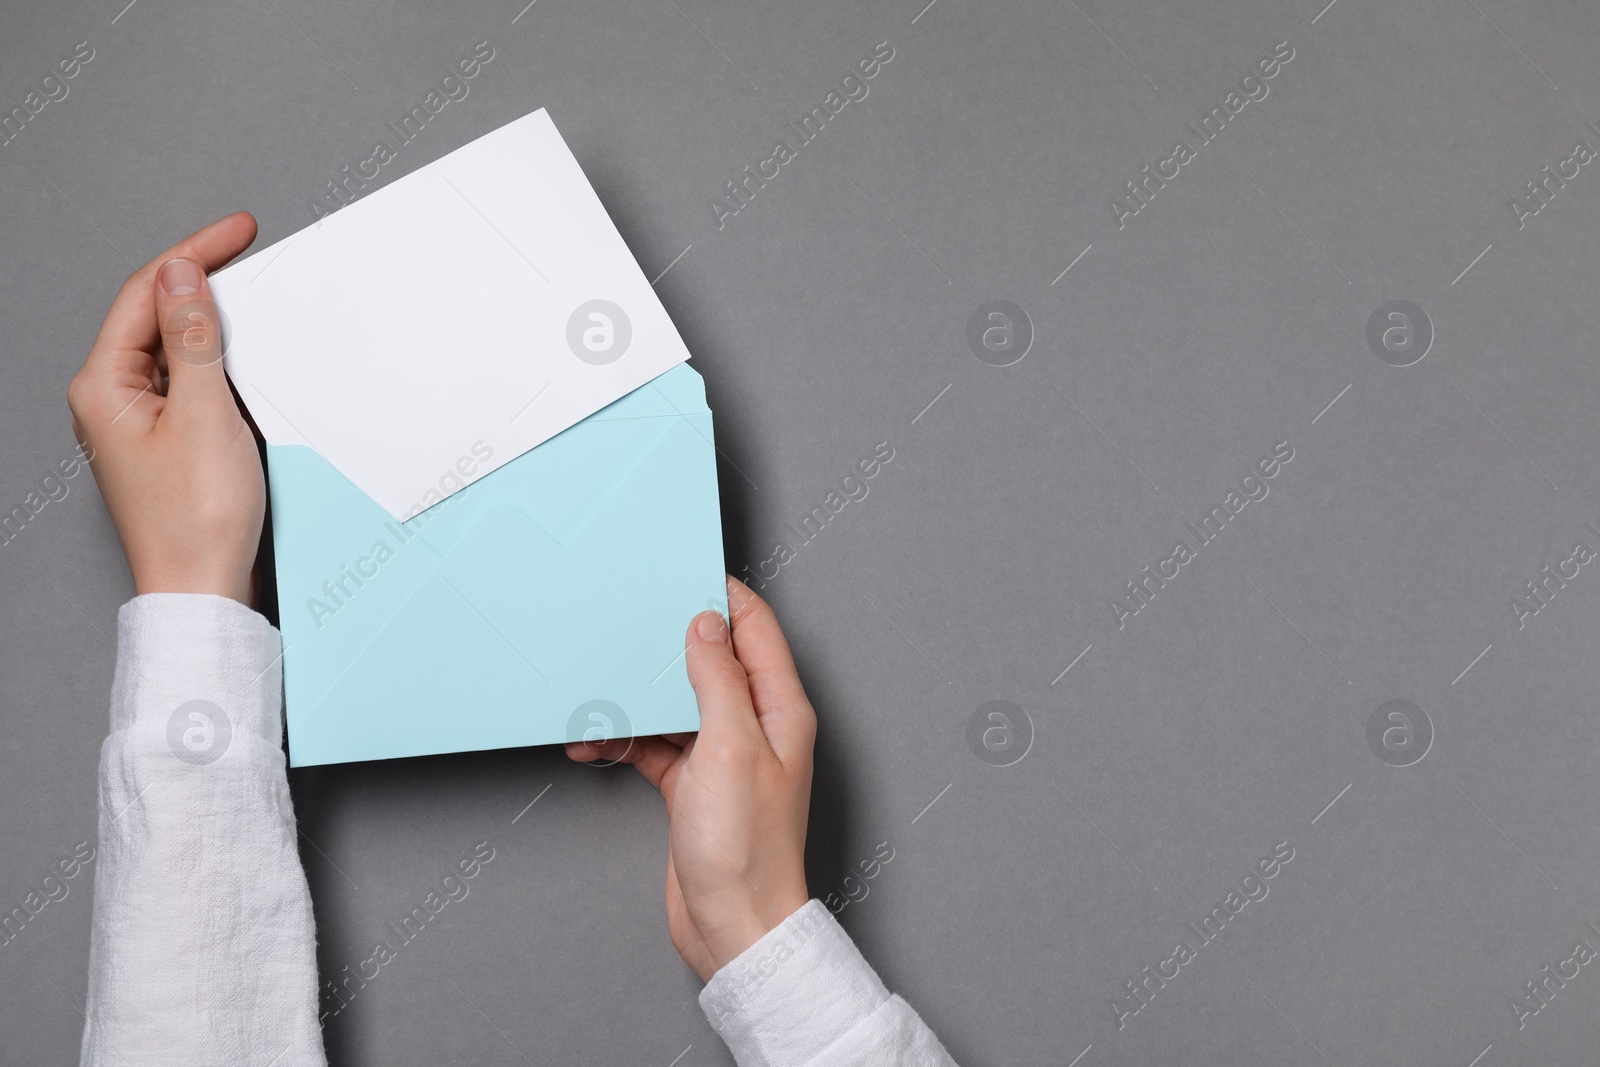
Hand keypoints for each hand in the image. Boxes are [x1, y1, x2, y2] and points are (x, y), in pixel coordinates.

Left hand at [67, 212, 263, 605]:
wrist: (203, 590)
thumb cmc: (196, 520)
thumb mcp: (204, 414)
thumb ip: (194, 340)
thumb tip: (183, 277)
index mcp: (103, 387)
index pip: (145, 294)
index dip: (193, 255)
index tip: (239, 230)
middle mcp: (110, 400)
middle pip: (154, 316)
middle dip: (201, 282)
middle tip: (248, 252)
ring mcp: (136, 423)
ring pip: (173, 349)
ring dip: (212, 324)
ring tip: (252, 302)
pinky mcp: (165, 443)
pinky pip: (187, 383)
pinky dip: (217, 364)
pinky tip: (245, 361)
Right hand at [567, 576, 814, 981]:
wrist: (732, 927)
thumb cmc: (747, 849)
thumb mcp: (730, 748)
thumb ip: (717, 681)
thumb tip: (705, 625)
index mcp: (780, 710)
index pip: (756, 630)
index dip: (723, 597)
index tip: (683, 570)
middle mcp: (755, 727)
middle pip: (711, 662)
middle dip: (668, 642)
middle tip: (630, 618)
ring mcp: (722, 757)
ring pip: (675, 703)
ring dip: (636, 696)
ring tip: (597, 686)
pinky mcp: (692, 787)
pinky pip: (653, 746)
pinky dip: (623, 740)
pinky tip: (592, 741)